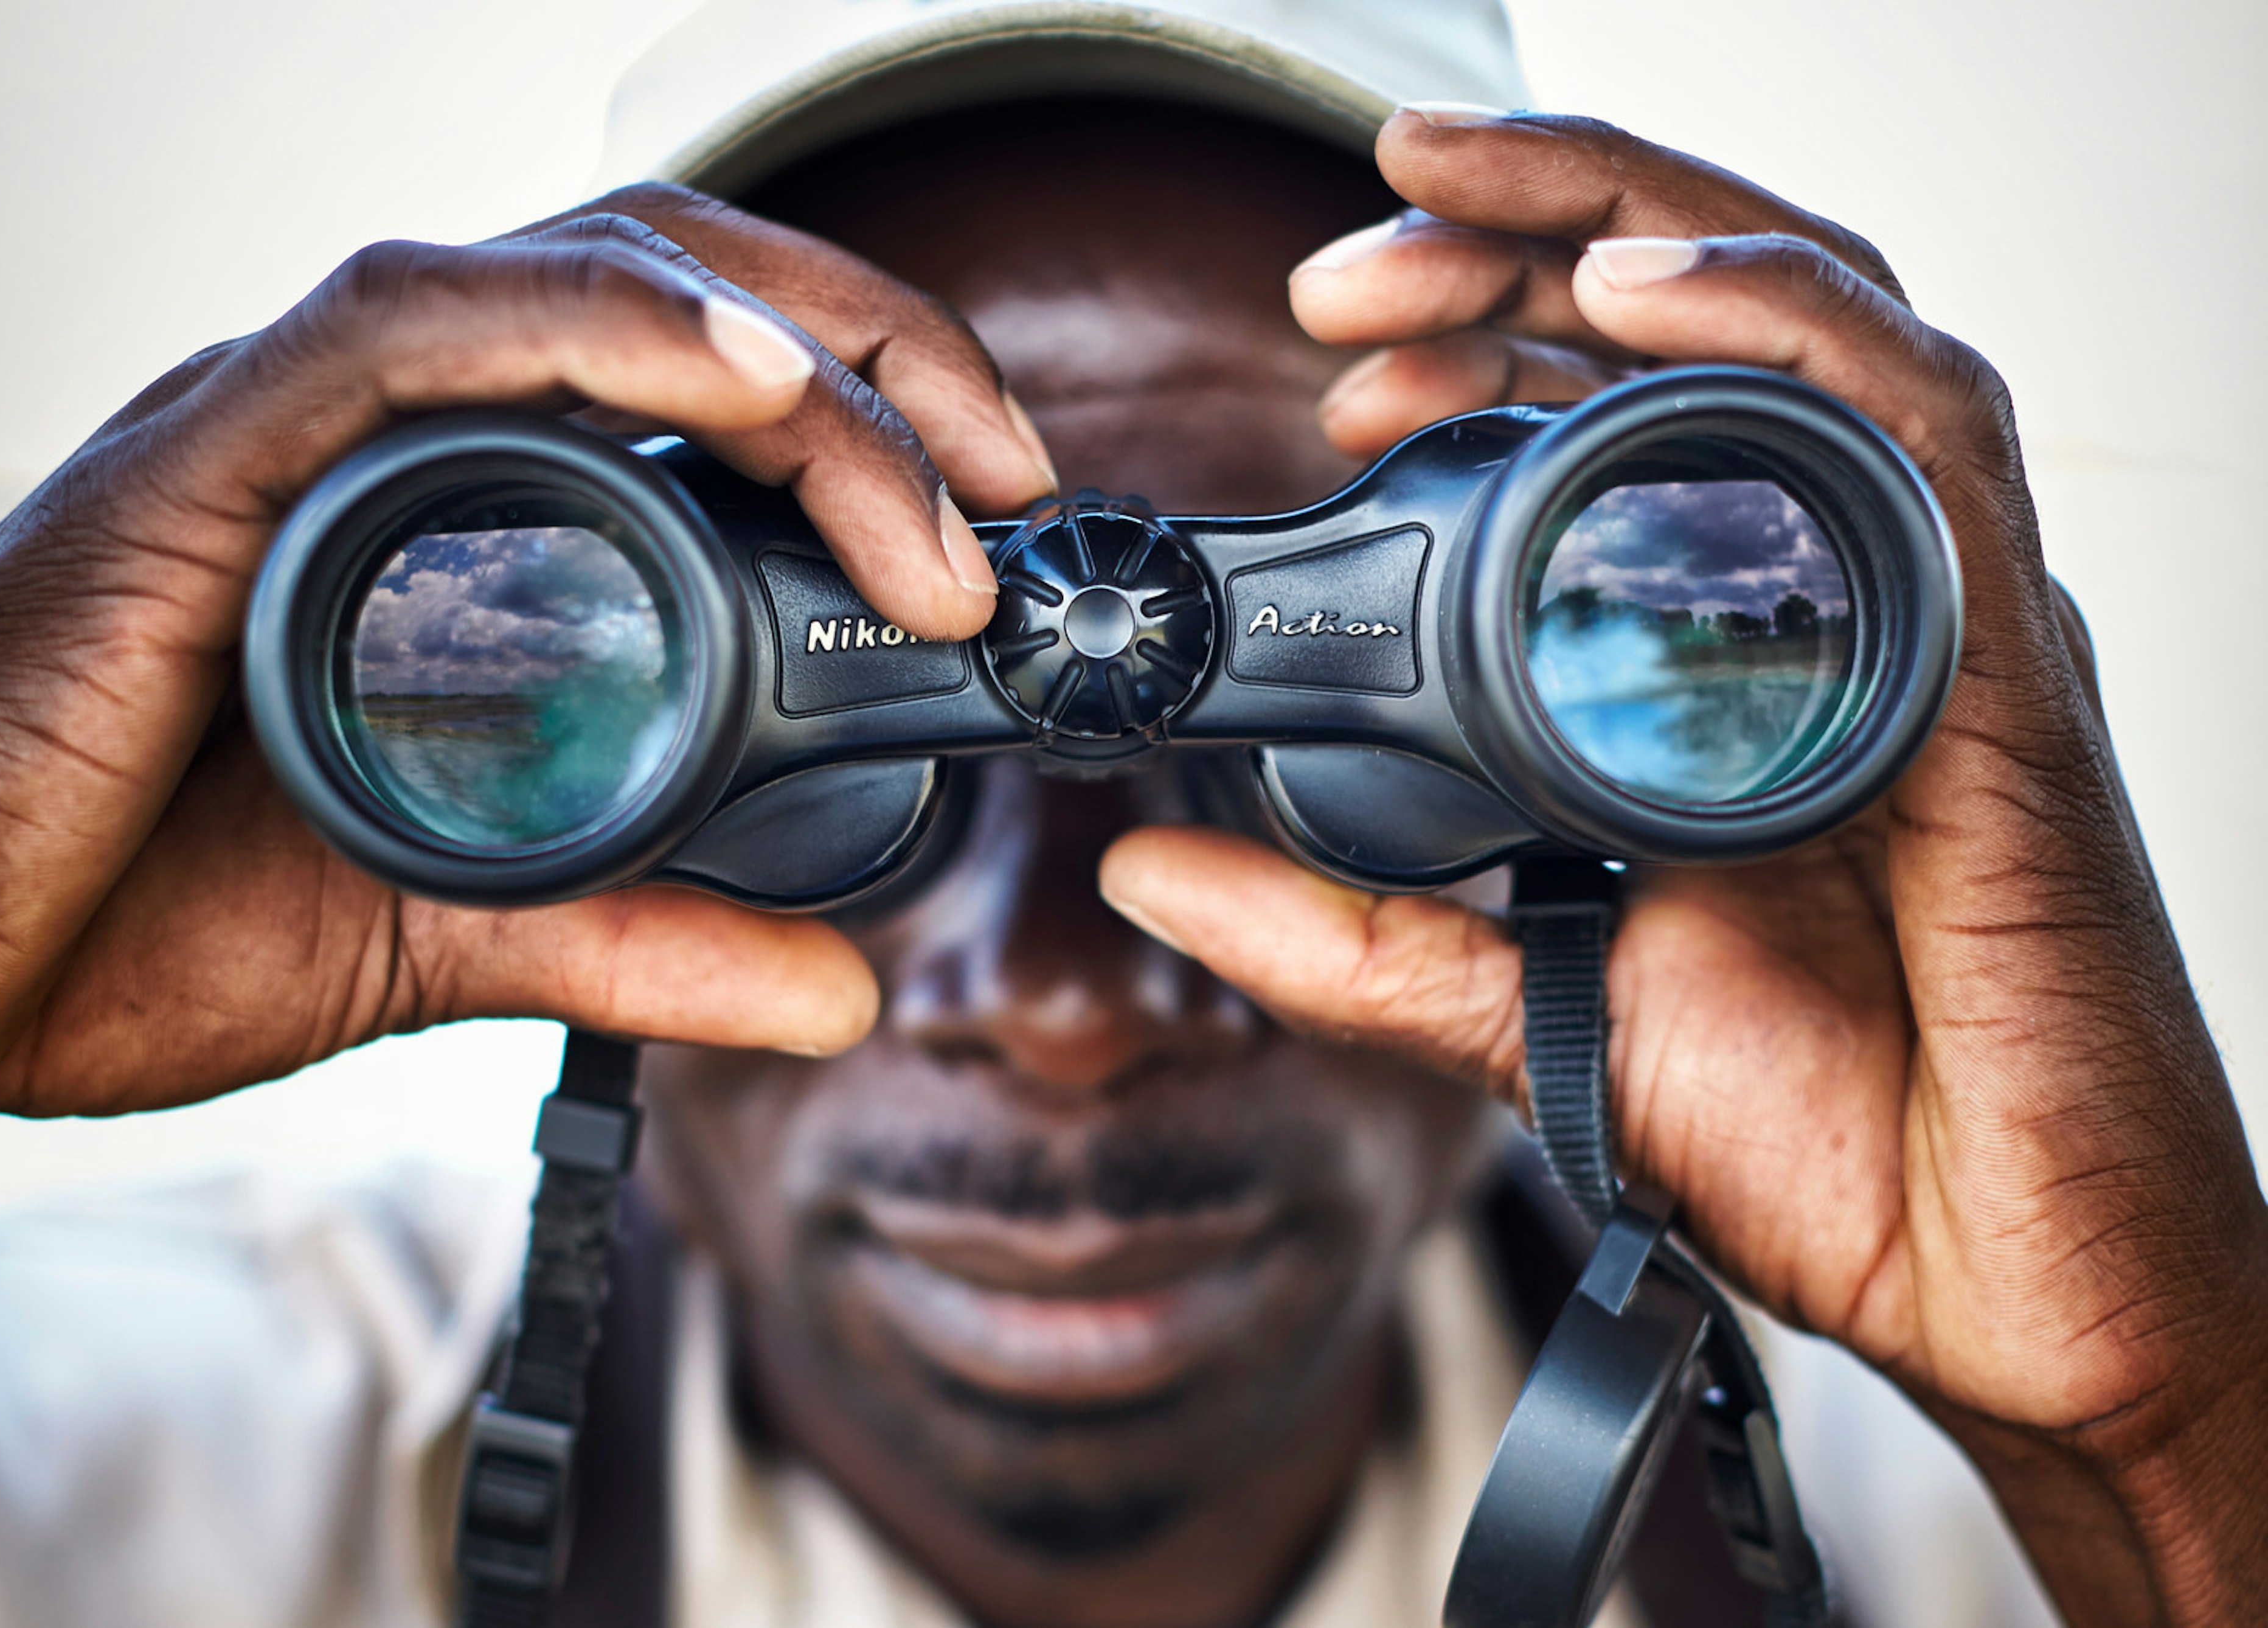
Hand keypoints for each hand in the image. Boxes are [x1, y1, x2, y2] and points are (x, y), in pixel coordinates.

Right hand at [0, 182, 1056, 1116]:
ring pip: (586, 281)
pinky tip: (744, 380)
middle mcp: (390, 433)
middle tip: (1009, 479)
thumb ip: (645, 940)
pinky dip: (602, 331)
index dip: (869, 411)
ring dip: (789, 358)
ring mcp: (301, 424)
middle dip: (874, 353)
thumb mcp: (455, 929)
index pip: (696, 377)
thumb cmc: (132, 912)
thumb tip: (838, 987)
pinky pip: (425, 327)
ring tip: (933, 477)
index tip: (991, 518)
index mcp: (451, 508)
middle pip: (680, 289)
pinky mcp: (214, 452)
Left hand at [1099, 110, 2267, 1624]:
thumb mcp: (1523, 1012)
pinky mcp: (1999, 679)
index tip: (1326, 363)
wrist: (1993, 1279)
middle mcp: (1833, 609)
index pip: (1616, 421)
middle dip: (1516, 246)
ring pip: (1808, 333)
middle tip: (1346, 265)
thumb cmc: (1818, 1137)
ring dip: (1626, 239)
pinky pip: (1918, 442)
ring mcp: (1927, 625)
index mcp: (1723, 658)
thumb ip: (1343, 932)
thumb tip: (1148, 861)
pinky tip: (1641, 295)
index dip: (1472, 346)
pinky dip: (1784, 338)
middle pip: (1698, 336)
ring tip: (1458, 217)